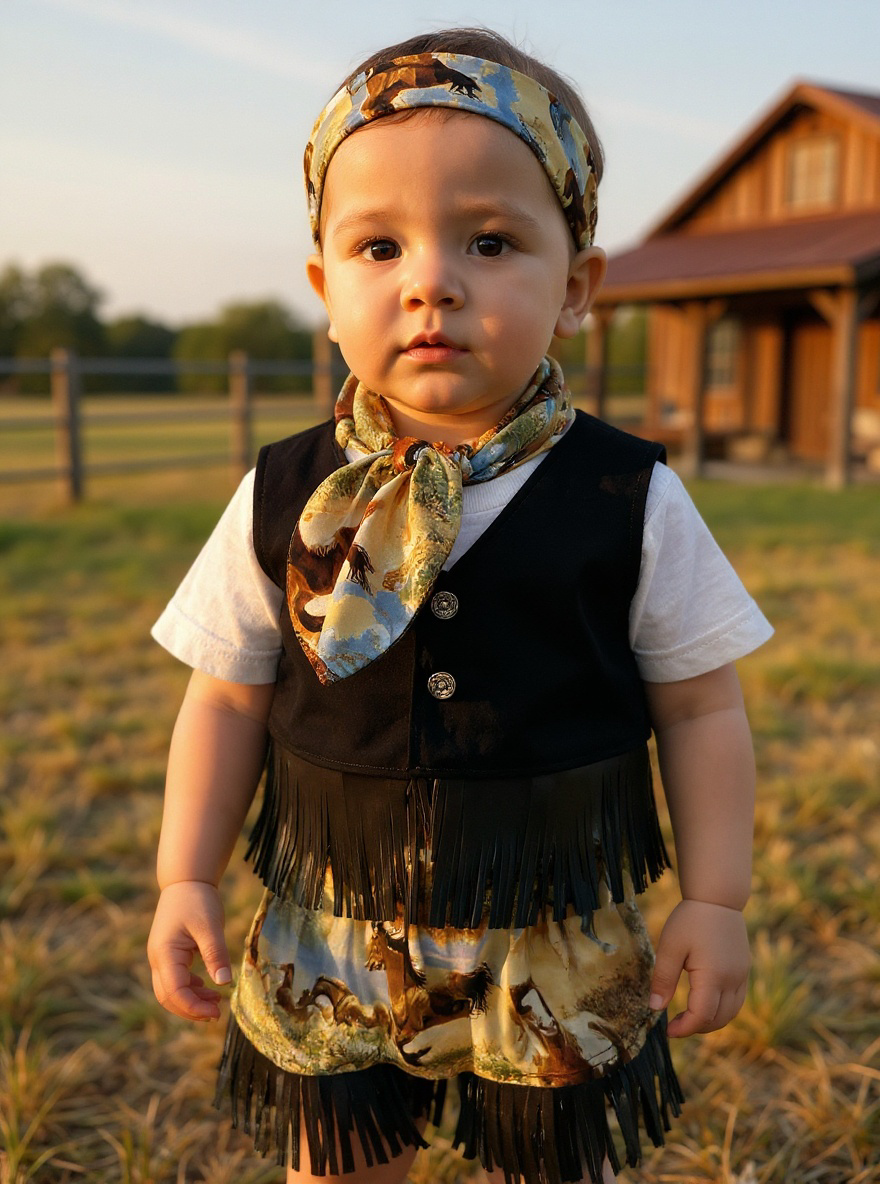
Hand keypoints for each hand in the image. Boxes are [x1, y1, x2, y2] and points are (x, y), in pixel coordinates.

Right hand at [147, 880, 231, 1021]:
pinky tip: (208, 987)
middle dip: (190, 1010)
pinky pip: (175, 980)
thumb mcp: (210, 926)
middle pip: (168, 997)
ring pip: (170, 990)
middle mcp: (158, 959)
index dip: (193, 1007)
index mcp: (165, 954)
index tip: (216, 1011)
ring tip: (216, 1002)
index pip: (174, 992)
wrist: (186, 880)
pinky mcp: (169, 954)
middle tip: (217, 1013)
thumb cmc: (198, 900)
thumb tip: (224, 983)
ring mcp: (161, 957)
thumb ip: (215, 954)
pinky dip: (190, 988)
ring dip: (191, 1000)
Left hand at [649, 899, 749, 1038]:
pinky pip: (737, 1001)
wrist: (717, 898)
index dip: (685, 1028)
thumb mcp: (670, 947)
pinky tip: (705, 1003)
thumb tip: (654, 1008)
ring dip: (710, 1021)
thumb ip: (663, 979)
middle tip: (674, 1025)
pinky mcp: (744, 970)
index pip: (702, 1016)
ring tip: (688, 1017)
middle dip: (696, 1028)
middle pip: (718, 1019)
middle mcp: (732, 980)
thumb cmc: (690, 919)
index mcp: (713, 976)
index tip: (667, 1030)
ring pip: (731, 1013)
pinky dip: (722, 1010)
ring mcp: (742, 975)